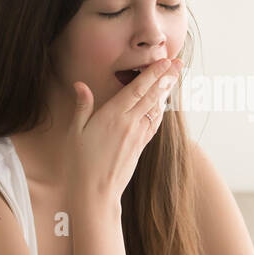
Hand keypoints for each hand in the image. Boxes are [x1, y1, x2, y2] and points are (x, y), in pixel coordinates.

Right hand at [67, 57, 181, 206]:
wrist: (95, 193)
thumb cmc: (80, 163)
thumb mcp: (75, 132)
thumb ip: (82, 107)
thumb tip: (80, 85)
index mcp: (112, 116)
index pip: (137, 89)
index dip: (152, 73)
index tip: (164, 60)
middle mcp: (129, 124)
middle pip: (152, 95)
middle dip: (166, 77)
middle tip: (178, 62)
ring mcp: (137, 136)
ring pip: (155, 108)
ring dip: (166, 91)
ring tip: (175, 76)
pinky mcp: (140, 146)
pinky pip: (154, 123)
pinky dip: (160, 110)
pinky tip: (164, 103)